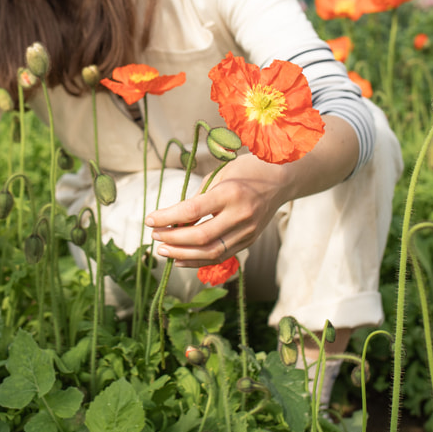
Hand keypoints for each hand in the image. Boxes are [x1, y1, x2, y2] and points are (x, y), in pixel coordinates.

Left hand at [144, 155, 285, 267]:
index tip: (149, 219)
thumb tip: (174, 218)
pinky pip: (221, 256)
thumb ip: (199, 196)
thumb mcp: (221, 173)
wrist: (283, 179)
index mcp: (230, 193)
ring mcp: (247, 231)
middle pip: (200, 236)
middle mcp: (240, 215)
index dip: (167, 217)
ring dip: (182, 254)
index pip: (192, 211)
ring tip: (163, 250)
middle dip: (172, 238)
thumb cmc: (248, 169)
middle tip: (154, 235)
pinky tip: (179, 259)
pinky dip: (198, 261)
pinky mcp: (249, 241)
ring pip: (210, 252)